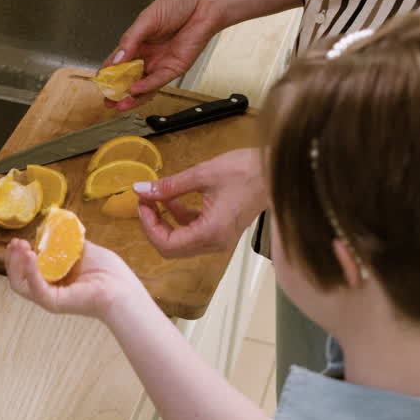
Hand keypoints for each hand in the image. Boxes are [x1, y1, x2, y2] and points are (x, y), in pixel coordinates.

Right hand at [4, 238, 147, 319]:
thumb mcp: (84, 250)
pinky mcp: (54, 303)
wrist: (123, 288)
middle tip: (15, 242)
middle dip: (12, 259)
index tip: (20, 240)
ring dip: (15, 265)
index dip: (20, 255)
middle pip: (18, 277)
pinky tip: (30, 255)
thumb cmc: (110, 274)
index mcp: (54, 279)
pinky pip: (35, 288)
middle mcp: (48, 290)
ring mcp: (49, 298)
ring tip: (19, 247)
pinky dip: (30, 271)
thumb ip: (68, 242)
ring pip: (20, 284)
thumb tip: (56, 228)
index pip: (27, 269)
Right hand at [102, 0, 224, 110]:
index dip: (108, 72)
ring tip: (117, 103)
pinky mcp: (175, 67)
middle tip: (106, 98)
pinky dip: (146, 87)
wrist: (205, 3)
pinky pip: (158, 81)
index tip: (99, 81)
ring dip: (130, 96)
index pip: (118, 61)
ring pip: (143, 85)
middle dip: (117, 90)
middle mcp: (149, 55)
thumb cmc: (179, 3)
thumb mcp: (147, 19)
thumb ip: (130, 40)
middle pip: (129, 78)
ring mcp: (161, 63)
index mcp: (138, 42)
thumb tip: (116, 59)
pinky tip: (134, 90)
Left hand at [134, 148, 267, 257]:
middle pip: (171, 248)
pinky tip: (173, 198)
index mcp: (211, 233)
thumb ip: (169, 186)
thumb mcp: (202, 174)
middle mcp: (215, 243)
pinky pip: (193, 232)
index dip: (148, 227)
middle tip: (145, 202)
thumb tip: (141, 189)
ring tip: (156, 197)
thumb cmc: (248, 171)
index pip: (167, 245)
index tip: (142, 204)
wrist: (277, 171)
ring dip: (165, 222)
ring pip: (181, 242)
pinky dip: (180, 219)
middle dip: (153, 226)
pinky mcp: (222, 231)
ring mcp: (220, 239)